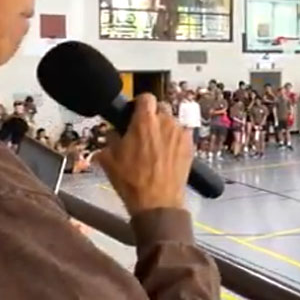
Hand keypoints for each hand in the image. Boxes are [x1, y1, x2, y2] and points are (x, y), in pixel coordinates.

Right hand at [95, 94, 192, 215]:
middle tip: (143, 131)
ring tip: (155, 146)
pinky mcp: (190, 146)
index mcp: (144, 121)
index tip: (134, 111)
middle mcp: (166, 122)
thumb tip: (113, 132)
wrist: (157, 202)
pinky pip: (181, 135)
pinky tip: (166, 155)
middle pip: (161, 108)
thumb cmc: (132, 182)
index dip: (138, 103)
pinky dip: (174, 140)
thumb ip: (110, 138)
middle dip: (152, 116)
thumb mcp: (109, 159)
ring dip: (164, 129)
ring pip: (172, 122)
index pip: (145, 97)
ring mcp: (181, 134)